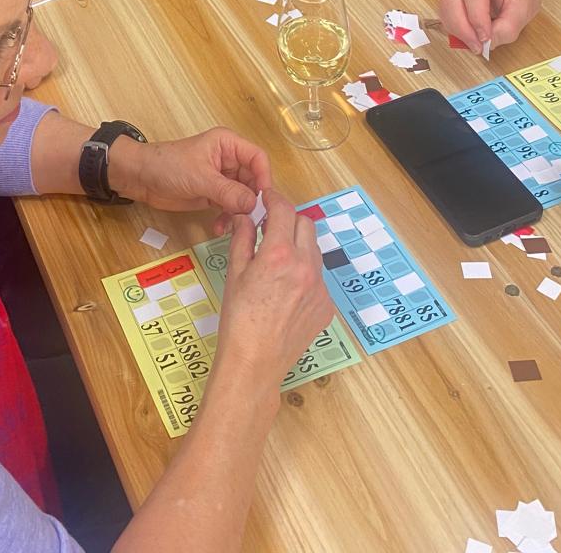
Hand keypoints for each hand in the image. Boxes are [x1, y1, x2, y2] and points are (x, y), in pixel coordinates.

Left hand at [108, 126, 270, 222]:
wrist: (141, 178)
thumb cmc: (168, 165)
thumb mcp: (200, 178)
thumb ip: (228, 191)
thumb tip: (252, 204)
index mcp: (228, 144)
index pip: (257, 158)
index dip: (264, 178)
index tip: (263, 199)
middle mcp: (228, 159)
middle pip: (253, 180)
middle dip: (251, 200)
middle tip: (250, 220)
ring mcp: (221, 178)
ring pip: (242, 196)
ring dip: (239, 212)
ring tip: (233, 226)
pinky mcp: (212, 194)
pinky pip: (229, 206)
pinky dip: (228, 217)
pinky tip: (220, 228)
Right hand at [211, 189, 330, 392]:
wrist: (255, 362)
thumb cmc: (238, 318)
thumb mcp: (234, 273)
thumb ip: (242, 238)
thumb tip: (246, 216)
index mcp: (279, 254)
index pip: (283, 210)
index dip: (274, 198)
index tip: (267, 197)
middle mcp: (305, 266)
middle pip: (305, 224)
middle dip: (287, 221)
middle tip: (270, 230)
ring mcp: (320, 288)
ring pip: (314, 251)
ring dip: (298, 246)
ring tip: (278, 264)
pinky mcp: (326, 306)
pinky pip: (318, 278)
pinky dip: (305, 275)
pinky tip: (286, 292)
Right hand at [438, 0, 541, 53]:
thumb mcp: (524, 10)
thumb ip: (507, 29)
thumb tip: (487, 43)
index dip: (476, 18)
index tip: (485, 38)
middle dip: (462, 28)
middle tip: (477, 46)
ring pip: (444, 5)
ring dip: (456, 28)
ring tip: (474, 41)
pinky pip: (443, 9)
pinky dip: (453, 25)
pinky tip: (467, 33)